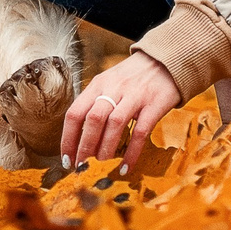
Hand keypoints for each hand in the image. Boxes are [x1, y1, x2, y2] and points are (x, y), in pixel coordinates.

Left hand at [58, 52, 181, 164]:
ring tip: (100, 163)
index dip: (67, 138)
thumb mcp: (108, 83)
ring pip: (114, 125)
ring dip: (105, 148)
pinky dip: (131, 152)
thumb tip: (79, 137)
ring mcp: (134, 96)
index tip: (65, 158)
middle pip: (92, 120)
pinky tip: (125, 167)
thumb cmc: (132, 77)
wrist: (165, 62)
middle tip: (81, 165)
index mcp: (98, 84)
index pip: (75, 113)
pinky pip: (140, 132)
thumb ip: (95, 104)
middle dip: (84, 146)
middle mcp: (114, 89)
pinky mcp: (154, 105)